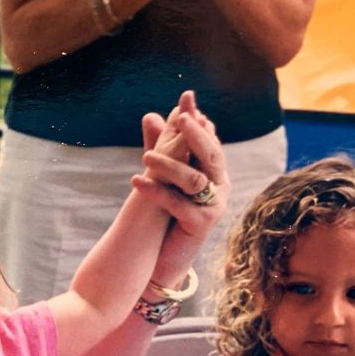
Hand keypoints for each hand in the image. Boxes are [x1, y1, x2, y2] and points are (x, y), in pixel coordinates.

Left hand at [133, 90, 227, 242]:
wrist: (165, 257)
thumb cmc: (166, 214)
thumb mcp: (162, 176)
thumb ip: (160, 147)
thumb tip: (150, 114)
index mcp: (213, 172)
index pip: (208, 140)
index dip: (198, 120)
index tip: (186, 98)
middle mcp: (220, 187)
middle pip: (212, 156)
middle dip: (196, 135)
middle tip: (181, 118)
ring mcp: (214, 206)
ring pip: (194, 180)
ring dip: (170, 166)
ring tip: (144, 157)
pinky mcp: (201, 225)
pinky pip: (178, 204)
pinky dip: (156, 192)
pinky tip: (135, 181)